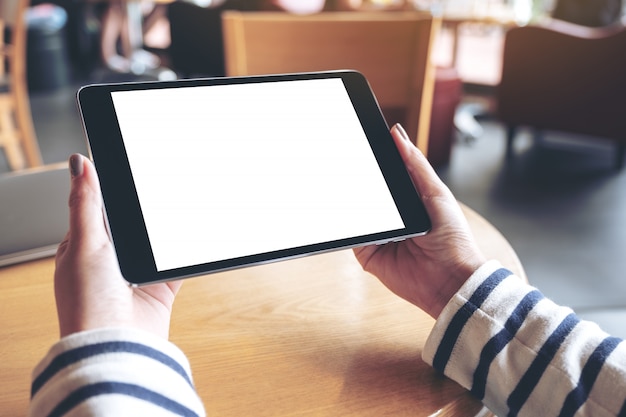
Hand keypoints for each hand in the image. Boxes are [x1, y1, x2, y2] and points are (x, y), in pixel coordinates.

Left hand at [54, 154, 181, 338]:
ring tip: (181, 202)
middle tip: (164, 179)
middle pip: (131, 222)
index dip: (113, 186)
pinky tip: (194, 234)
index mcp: (82, 247)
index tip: (131, 163)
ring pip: (155, 239)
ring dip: (166, 227)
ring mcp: (135, 274)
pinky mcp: (159, 288)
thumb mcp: (85, 244)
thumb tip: (80, 163)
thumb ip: (86, 204)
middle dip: (145, 206)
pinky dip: (185, 250)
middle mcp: (109, 260)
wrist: (116, 346)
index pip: (98, 207)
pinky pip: (176, 262)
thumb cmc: (88, 304)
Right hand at [353, 124, 485, 317]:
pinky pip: (352, 235)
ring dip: (351, 202)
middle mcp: (392, 217)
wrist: (450, 280)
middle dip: (357, 179)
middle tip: (342, 160)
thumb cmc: (453, 239)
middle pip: (367, 193)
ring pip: (357, 213)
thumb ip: (416, 165)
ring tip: (342, 184)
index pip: (385, 176)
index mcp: (409, 200)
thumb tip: (397, 135)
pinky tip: (347, 213)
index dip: (373, 161)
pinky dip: (348, 225)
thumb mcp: (436, 193)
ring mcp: (378, 235)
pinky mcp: (367, 254)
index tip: (360, 142)